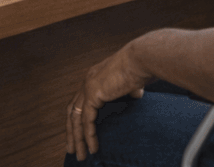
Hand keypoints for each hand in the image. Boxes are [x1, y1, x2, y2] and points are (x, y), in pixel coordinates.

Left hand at [66, 42, 151, 159]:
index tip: (79, 134)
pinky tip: (93, 148)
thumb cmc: (142, 67)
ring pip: (76, 118)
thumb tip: (135, 95)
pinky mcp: (93, 93)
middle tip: (71, 148)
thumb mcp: (133, 82)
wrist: (141, 59)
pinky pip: (87, 120)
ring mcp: (88, 86)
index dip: (78, 119)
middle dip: (72, 131)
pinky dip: (88, 136)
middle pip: (72, 111)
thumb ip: (130, 90)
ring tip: (79, 155)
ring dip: (77, 138)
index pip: (80, 101)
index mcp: (95, 77)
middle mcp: (88, 81)